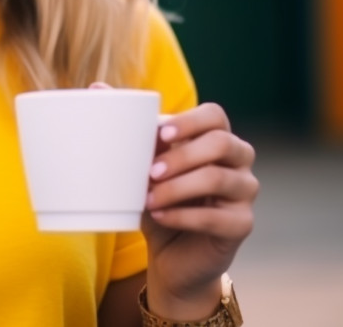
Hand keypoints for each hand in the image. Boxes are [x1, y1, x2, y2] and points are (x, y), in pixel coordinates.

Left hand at [141, 102, 256, 315]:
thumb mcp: (143, 166)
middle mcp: (238, 161)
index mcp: (217, 137)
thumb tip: (97, 87)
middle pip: (223, 142)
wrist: (172, 255)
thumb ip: (130, 130)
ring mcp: (244, 192)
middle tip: (150, 171)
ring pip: (219, 179)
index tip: (160, 133)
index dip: (190, 121)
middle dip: (183, 155)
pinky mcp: (242, 225)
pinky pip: (217, 217)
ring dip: (178, 187)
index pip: (215, 115)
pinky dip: (183, 216)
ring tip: (148, 199)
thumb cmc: (160, 200)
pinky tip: (160, 217)